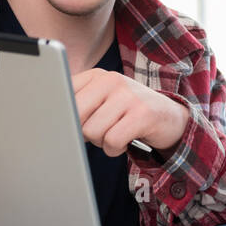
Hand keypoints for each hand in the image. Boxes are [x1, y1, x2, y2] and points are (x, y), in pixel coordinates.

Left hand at [71, 69, 189, 155]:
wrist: (170, 117)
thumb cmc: (128, 113)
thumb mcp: (104, 102)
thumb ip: (79, 105)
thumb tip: (55, 123)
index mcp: (97, 75)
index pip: (63, 94)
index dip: (64, 115)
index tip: (71, 123)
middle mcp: (112, 80)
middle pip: (75, 116)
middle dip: (83, 132)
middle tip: (100, 131)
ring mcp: (128, 95)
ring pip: (92, 131)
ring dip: (100, 142)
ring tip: (115, 134)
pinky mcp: (142, 114)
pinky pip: (112, 141)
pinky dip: (114, 149)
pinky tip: (124, 142)